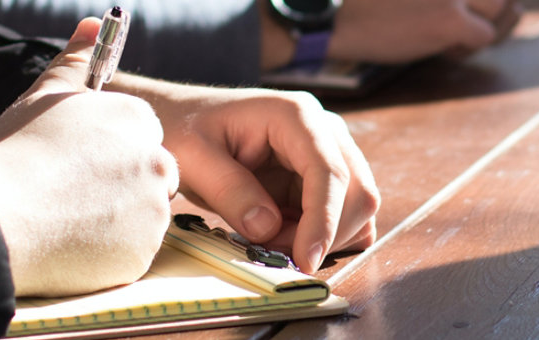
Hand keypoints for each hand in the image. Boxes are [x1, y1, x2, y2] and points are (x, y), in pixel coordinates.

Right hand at [0, 17, 179, 296]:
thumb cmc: (15, 152)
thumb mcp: (44, 96)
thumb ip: (76, 61)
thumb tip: (92, 25)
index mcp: (137, 120)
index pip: (140, 136)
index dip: (107, 152)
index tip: (78, 164)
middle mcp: (157, 162)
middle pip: (150, 175)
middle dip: (119, 185)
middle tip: (71, 194)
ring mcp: (153, 211)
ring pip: (143, 216)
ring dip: (114, 219)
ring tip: (65, 218)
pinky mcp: (143, 254)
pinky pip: (132, 252)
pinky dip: (108, 252)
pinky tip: (69, 243)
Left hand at [107, 76, 379, 273]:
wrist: (181, 120)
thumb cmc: (185, 129)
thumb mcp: (193, 158)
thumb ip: (230, 191)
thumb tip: (268, 228)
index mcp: (295, 116)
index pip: (329, 171)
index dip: (323, 220)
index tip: (305, 260)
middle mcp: (324, 131)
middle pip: (357, 192)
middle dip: (323, 234)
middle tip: (273, 252)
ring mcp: (328, 153)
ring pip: (357, 208)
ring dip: (322, 238)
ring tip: (270, 239)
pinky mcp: (323, 178)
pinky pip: (344, 216)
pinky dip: (323, 237)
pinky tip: (285, 236)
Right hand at [262, 0, 522, 67]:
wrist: (332, 13)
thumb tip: (483, 5)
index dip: (484, 1)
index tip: (471, 8)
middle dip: (496, 7)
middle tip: (474, 21)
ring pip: (501, 10)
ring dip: (487, 25)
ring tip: (458, 34)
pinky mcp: (449, 20)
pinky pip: (484, 37)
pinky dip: (468, 47)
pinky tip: (445, 49)